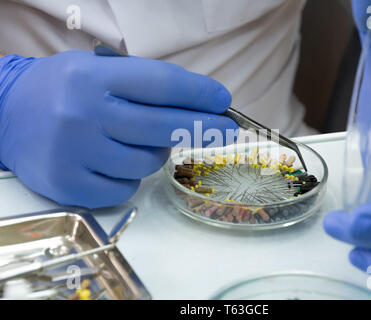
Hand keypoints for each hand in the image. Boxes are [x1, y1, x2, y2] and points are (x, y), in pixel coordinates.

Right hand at [0, 50, 236, 207]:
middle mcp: (83, 114)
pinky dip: (130, 176)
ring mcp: (75, 153)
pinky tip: (113, 162)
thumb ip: (142, 85)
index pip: (161, 84)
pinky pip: (126, 187)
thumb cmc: (62, 91)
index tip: (222, 100)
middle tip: (226, 129)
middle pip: (163, 126)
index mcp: (92, 78)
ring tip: (134, 141)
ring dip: (155, 153)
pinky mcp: (69, 185)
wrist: (7, 116)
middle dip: (204, 127)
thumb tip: (197, 104)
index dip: (199, 93)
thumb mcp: (97, 71)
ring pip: (148, 162)